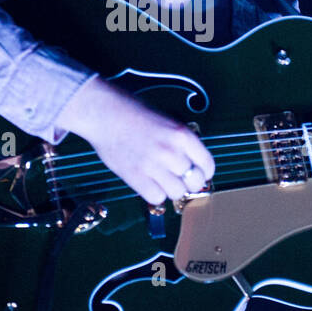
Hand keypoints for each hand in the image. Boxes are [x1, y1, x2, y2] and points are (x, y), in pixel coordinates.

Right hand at [55, 77, 214, 205]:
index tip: (197, 173)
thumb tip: (191, 166)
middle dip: (189, 182)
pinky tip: (149, 183)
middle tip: (179, 178)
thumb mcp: (167, 121)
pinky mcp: (135, 177)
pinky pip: (156, 198)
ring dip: (171, 189)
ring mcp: (153, 165)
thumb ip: (182, 143)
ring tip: (161, 180)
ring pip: (177, 193)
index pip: (207, 165)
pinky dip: (155, 194)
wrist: (104, 113)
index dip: (203, 172)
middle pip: (195, 182)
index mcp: (182, 135)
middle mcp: (171, 151)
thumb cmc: (134, 114)